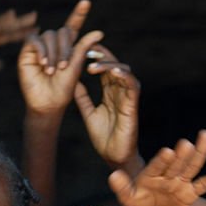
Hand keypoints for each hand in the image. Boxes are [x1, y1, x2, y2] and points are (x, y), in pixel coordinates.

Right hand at [18, 0, 103, 117]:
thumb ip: (83, 48)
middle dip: (65, 48)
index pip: (73, 26)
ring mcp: (40, 47)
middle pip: (62, 32)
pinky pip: (34, 40)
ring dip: (53, 53)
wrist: (47, 103)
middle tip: (63, 67)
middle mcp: (54, 44)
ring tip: (51, 70)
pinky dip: (41, 50)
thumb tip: (99, 31)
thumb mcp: (75, 67)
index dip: (79, 14)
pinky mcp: (27, 52)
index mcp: (68, 47)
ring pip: (49, 36)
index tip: (86, 2)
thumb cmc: (62, 89)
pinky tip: (43, 63)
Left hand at [74, 43, 140, 169]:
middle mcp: (120, 91)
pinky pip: (132, 85)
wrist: (114, 156)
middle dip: (101, 55)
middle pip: (113, 65)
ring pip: (123, 71)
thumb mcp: (88, 113)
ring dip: (108, 65)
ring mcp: (127, 96)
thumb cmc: (103, 137)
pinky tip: (113, 71)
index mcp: (110, 92)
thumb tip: (72, 81)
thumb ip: (82, 98)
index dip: (94, 57)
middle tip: (86, 50)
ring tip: (92, 65)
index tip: (79, 50)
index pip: (104, 68)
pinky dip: (124, 76)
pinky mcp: (133, 104)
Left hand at [108, 130, 205, 205]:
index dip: (162, 161)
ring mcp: (181, 181)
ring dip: (200, 153)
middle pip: (177, 164)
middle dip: (182, 155)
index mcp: (151, 174)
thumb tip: (113, 176)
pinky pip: (203, 185)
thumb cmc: (140, 199)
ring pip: (192, 166)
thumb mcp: (128, 197)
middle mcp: (168, 174)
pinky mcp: (192, 191)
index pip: (157, 167)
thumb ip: (121, 187)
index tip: (167, 151)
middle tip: (186, 143)